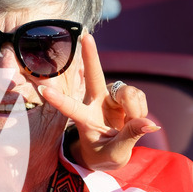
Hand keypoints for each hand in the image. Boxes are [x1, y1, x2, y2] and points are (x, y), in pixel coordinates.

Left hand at [39, 34, 157, 171]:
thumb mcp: (114, 154)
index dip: (58, 99)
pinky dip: (142, 109)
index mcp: (83, 118)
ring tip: (131, 125)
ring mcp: (110, 97)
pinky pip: (138, 96)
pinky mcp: (123, 96)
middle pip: (93, 75)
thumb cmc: (104, 155)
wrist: (110, 153)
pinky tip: (135, 119)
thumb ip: (129, 137)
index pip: (70, 107)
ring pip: (127, 92)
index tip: (44, 89)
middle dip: (91, 55)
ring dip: (135, 108)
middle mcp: (95, 102)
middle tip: (85, 36)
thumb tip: (149, 123)